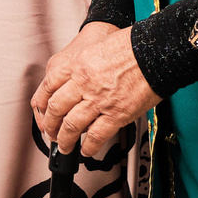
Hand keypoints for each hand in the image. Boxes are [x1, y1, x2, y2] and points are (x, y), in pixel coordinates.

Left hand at [32, 22, 159, 156]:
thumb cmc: (133, 46)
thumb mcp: (99, 47)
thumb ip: (84, 65)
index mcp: (78, 64)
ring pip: (72, 126)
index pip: (49, 85)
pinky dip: (89, 147)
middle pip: (56, 108)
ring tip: (64, 147)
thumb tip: (77, 80)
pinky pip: (97, 136)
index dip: (42, 102)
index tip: (42, 111)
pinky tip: (86, 151)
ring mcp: (99, 100)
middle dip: (51, 125)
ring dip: (65, 140)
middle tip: (50, 132)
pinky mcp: (117, 114)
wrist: (155, 52)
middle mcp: (84, 83)